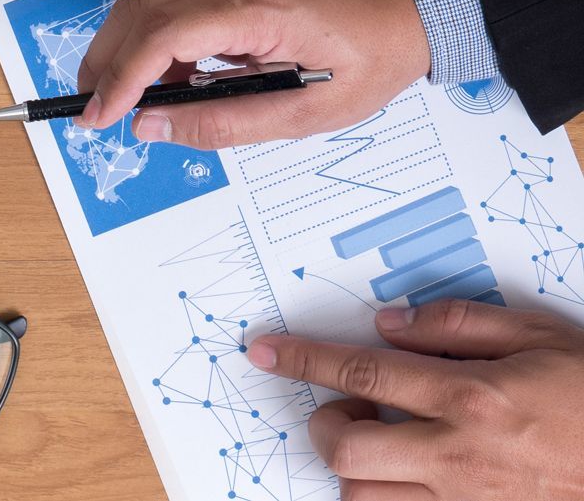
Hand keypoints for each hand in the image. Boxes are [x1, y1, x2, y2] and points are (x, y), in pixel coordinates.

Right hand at [74, 0, 429, 148]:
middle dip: (107, 58)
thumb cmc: (378, 49)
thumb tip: (152, 125)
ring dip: (134, 42)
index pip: (161, 37)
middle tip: (93, 101)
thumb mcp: (310, 110)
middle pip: (139, 7)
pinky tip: (178, 61)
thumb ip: (224, 121)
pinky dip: (163, 23)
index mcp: (259, 4)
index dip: (120, 80)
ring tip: (140, 90)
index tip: (98, 115)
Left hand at [251, 299, 583, 500]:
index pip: (361, 371)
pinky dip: (392, 497)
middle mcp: (460, 456)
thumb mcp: (539, 335)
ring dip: (357, 468)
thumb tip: (388, 323)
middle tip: (347, 404)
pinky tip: (408, 472)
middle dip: (326, 424)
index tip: (266, 351)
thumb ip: (457, 323)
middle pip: (347, 451)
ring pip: (368, 498)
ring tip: (380, 440)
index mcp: (471, 397)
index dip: (303, 359)